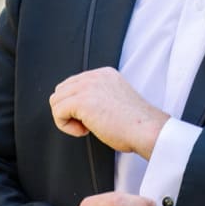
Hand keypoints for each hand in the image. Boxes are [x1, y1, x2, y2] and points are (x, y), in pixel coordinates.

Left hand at [49, 67, 168, 158]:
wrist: (148, 131)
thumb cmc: (136, 125)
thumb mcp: (116, 101)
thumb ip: (98, 97)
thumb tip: (77, 108)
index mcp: (104, 74)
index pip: (72, 84)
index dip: (76, 106)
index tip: (93, 119)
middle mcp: (94, 76)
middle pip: (61, 91)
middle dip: (68, 111)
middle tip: (87, 125)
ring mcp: (87, 86)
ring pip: (56, 101)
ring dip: (67, 119)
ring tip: (86, 128)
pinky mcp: (82, 101)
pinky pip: (57, 112)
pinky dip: (66, 126)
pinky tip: (84, 131)